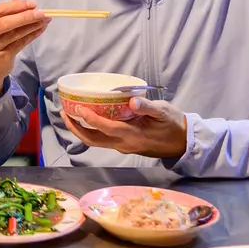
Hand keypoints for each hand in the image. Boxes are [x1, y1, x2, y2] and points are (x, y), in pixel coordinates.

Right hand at [0, 0, 49, 101]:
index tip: (32, 3)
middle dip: (25, 16)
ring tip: (44, 19)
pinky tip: (40, 29)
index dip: (16, 6)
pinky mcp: (2, 58)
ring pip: (15, 34)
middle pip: (5, 22)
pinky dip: (32, 35)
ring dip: (32, 25)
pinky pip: (20, 44)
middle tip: (41, 12)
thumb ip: (3, 12)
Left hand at [63, 97, 188, 159]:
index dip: (90, 119)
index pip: (106, 129)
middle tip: (63, 112)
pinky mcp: (125, 145)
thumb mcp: (164, 112)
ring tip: (69, 115)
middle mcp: (124, 144)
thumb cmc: (175, 125)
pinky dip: (91, 130)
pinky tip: (87, 118)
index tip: (78, 108)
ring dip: (80, 130)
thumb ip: (147, 107)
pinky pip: (103, 140)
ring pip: (96, 142)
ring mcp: (124, 146)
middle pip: (93, 140)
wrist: (185, 143)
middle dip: (76, 128)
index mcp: (133, 136)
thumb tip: (132, 101)